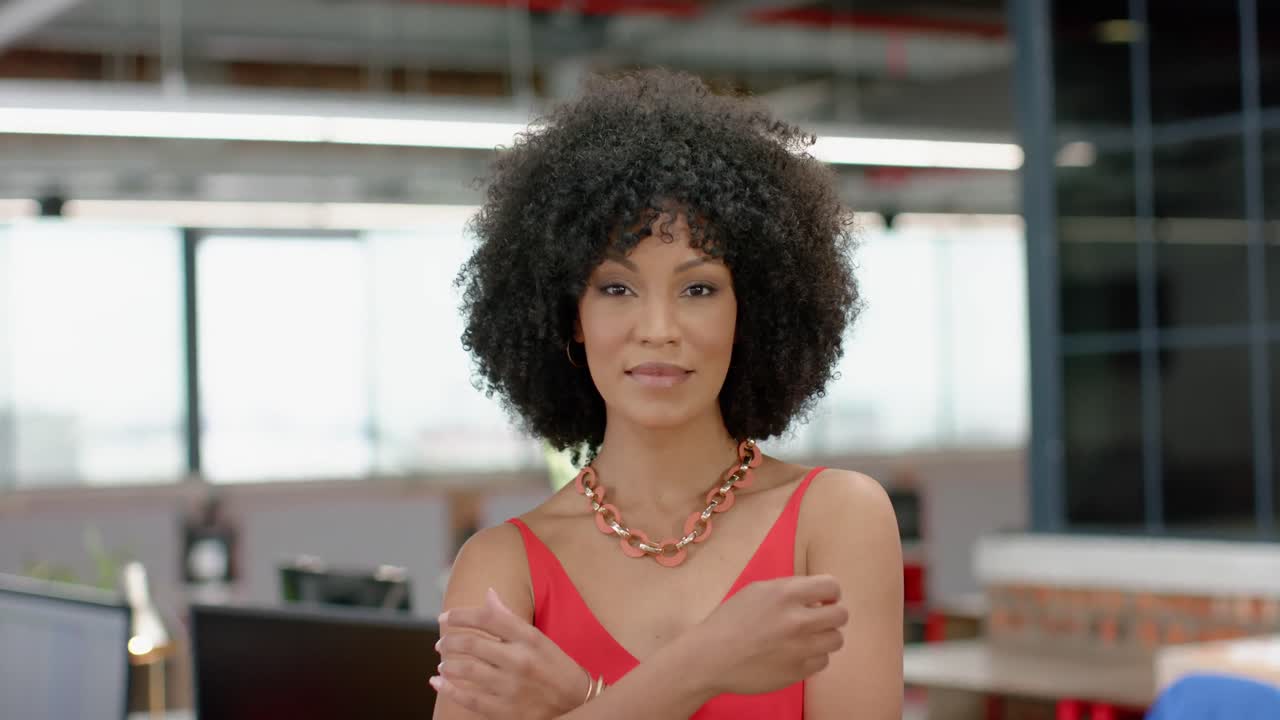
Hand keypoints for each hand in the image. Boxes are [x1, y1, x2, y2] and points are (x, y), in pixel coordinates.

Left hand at [432, 588, 590, 718]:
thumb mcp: (539, 639)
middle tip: (441, 642)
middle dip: (449, 641)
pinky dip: (448, 689)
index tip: (445, 616)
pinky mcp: (506, 711)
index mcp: (530, 639)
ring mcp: (512, 688)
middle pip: (472, 644)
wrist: (578, 706)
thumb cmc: (557, 668)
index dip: (461, 615)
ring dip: (448, 664)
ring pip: (467, 671)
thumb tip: (489, 594)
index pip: (488, 618)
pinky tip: (438, 682)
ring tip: (443, 663)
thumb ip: (510, 619)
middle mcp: (520, 660)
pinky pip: (469, 699)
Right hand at [685, 575, 847, 695]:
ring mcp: (800, 648)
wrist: (711, 657)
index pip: (831, 586)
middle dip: (832, 615)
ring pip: (836, 640)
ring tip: (807, 638)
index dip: (830, 592)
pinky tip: (795, 654)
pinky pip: (823, 661)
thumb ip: (788, 589)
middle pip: (841, 615)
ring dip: (825, 637)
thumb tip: (816, 596)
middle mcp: (798, 620)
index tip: (823, 599)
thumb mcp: (756, 591)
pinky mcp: (798, 672)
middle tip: (818, 619)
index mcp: (786, 594)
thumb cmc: (730, 620)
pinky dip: (813, 657)